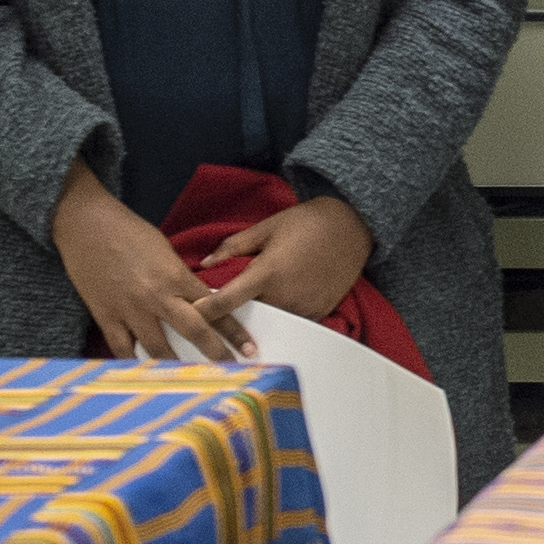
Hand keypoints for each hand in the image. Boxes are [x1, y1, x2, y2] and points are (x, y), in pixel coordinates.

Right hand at [54, 162, 241, 360]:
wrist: (86, 224)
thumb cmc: (128, 232)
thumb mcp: (165, 251)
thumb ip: (181, 278)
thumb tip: (198, 300)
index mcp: (176, 276)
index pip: (215, 308)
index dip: (234, 331)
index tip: (249, 349)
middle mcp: (157, 296)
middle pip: (194, 331)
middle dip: (216, 353)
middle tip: (232, 371)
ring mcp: (130, 309)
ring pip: (159, 349)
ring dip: (177, 368)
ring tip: (191, 383)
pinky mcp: (106, 316)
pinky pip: (122, 349)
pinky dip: (134, 364)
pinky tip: (146, 377)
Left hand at [204, 193, 377, 325]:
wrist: (352, 225)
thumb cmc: (307, 222)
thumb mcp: (266, 228)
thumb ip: (233, 247)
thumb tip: (205, 263)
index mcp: (267, 272)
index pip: (228, 300)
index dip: (206, 310)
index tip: (191, 315)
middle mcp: (285, 294)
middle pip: (249, 316)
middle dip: (235, 314)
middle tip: (225, 308)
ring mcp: (304, 306)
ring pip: (272, 321)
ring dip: (261, 316)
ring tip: (257, 306)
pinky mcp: (320, 310)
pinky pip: (294, 321)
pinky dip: (284, 315)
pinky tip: (283, 302)